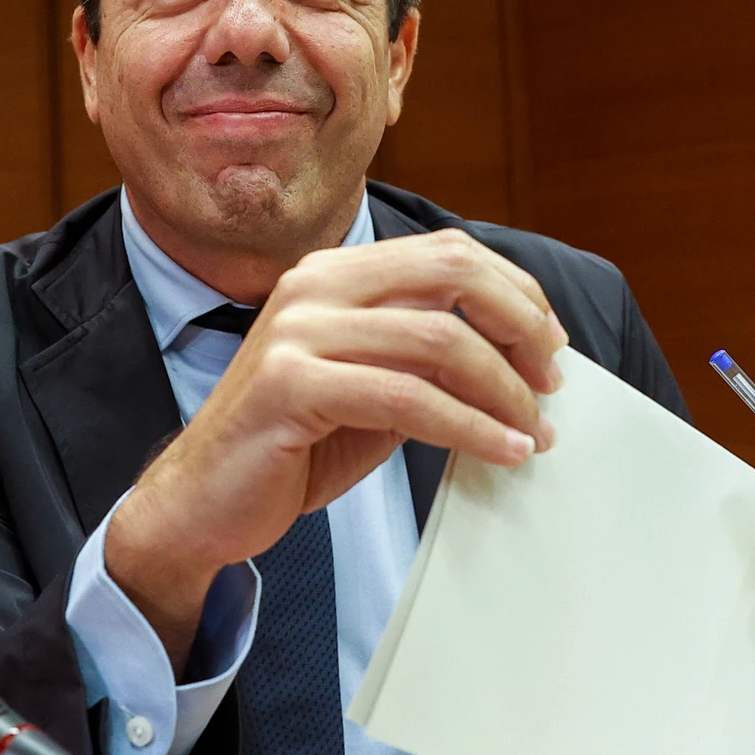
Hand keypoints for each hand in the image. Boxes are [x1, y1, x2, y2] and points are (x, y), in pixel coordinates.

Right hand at [107, 229, 566, 665]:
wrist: (202, 501)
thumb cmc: (291, 446)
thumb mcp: (372, 388)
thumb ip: (425, 358)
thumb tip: (520, 360)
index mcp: (333, 273)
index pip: (446, 252)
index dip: (513, 292)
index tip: (550, 344)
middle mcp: (314, 286)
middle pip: (451, 275)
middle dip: (519, 327)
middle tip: (552, 382)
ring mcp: (298, 330)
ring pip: (438, 341)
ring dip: (504, 391)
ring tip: (535, 432)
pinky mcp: (291, 384)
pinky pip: (408, 398)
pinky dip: (471, 427)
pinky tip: (502, 451)